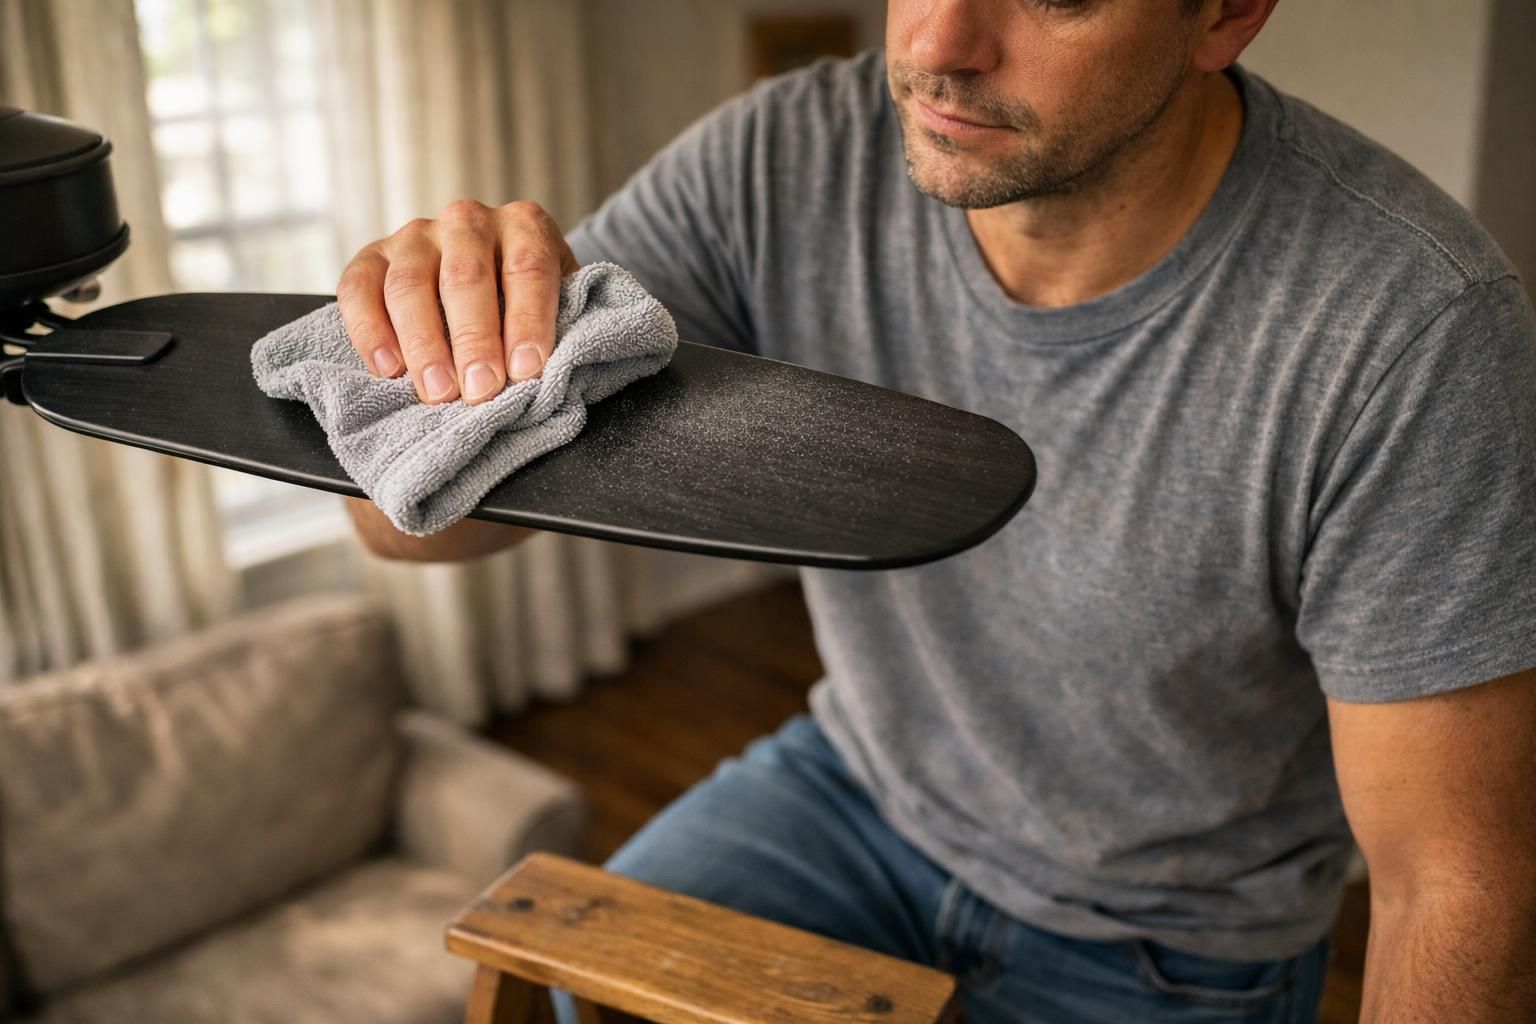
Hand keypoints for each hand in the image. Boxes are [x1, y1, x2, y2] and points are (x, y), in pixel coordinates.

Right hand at [336, 199, 580, 405]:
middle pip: (465, 276)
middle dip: (474, 340)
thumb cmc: (528, 302)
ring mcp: (415, 235)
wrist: (487, 278)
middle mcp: (467, 221)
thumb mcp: (561, 303)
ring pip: (410, 285)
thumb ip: (561, 325)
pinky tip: (388, 370)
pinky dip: (370, 331)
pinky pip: (359, 288)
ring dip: (423, 344)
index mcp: (524, 226)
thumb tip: (555, 370)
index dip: (528, 321)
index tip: (527, 370)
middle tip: (481, 389)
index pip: (527, 268)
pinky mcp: (373, 256)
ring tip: (438, 392)